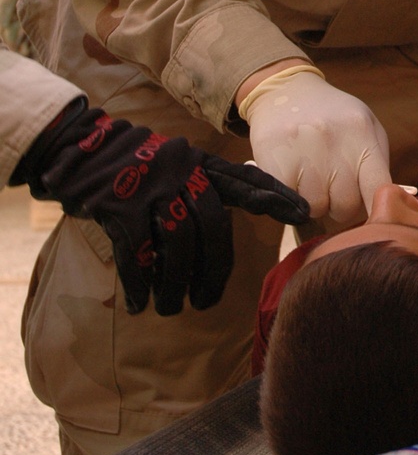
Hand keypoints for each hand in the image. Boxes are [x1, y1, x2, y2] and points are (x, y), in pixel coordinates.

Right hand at [12, 100, 309, 314]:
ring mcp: (151, 186)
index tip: (304, 212)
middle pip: (212, 226)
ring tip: (171, 306)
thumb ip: (199, 189)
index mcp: (198, 162)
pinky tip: (139, 303)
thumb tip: (218, 239)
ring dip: (176, 283)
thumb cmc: (130, 166)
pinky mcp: (120, 205)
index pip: (244, 180)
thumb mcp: (173, 164)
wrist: (76, 149)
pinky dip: (140, 282)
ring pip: (178, 244)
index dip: (274, 196)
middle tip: (207, 300)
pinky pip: (137, 253)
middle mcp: (181, 171)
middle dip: (214, 269)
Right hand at [240, 67, 391, 224]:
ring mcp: (303, 149)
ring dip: (313, 203)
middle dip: (340, 206)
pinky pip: (288, 202)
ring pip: (315, 208)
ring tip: (310, 180)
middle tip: (331, 190)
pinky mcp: (275, 158)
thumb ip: (380, 164)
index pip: (378, 187)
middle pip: (345, 205)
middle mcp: (335, 141)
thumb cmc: (334, 117)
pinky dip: (290, 198)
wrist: (286, 89)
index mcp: (362, 135)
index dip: (377, 210)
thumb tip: (403, 199)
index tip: (373, 219)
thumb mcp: (365, 128)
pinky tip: (292, 179)